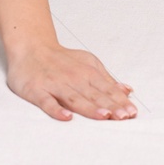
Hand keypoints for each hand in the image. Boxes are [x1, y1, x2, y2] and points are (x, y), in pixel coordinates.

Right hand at [6, 41, 137, 121]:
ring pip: (75, 98)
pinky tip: (67, 117)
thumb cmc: (62, 59)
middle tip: (124, 117)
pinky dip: (57, 110)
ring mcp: (55, 85)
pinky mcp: (37, 91)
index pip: (107, 89)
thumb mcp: (88, 63)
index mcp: (87, 72)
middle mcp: (73, 78)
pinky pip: (47, 102)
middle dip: (110, 106)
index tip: (132, 112)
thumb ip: (107, 79)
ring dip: (90, 108)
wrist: (31, 47)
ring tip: (104, 116)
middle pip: (94, 95)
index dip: (120, 101)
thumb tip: (127, 90)